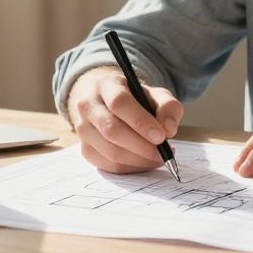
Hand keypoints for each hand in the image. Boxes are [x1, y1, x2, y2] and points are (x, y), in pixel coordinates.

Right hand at [67, 66, 183, 173]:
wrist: (109, 104)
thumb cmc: (136, 100)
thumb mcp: (156, 95)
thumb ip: (168, 107)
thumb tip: (169, 130)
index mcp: (106, 85)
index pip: (120, 103)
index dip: (140, 121)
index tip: (161, 136)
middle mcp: (88, 106)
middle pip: (112, 130)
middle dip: (141, 146)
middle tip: (163, 153)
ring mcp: (83, 129)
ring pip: (110, 152)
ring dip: (139, 160)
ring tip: (158, 157)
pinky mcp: (85, 149)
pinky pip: (109, 166)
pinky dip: (131, 168)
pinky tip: (145, 161)